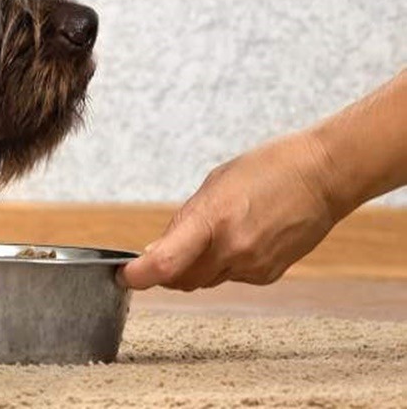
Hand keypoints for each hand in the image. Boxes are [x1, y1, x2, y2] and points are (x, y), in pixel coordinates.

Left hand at [120, 132, 336, 290]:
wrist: (323, 176)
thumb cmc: (267, 169)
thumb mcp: (213, 185)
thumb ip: (184, 222)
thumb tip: (157, 251)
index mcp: (212, 220)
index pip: (165, 264)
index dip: (138, 275)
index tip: (125, 275)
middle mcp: (232, 249)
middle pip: (180, 280)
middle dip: (166, 270)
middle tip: (164, 251)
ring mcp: (253, 265)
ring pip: (205, 280)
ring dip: (195, 266)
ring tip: (213, 233)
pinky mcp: (268, 275)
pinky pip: (231, 277)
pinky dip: (224, 264)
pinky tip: (240, 237)